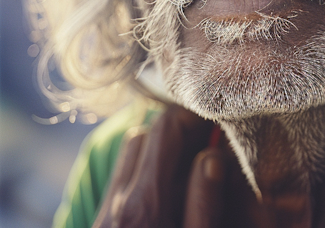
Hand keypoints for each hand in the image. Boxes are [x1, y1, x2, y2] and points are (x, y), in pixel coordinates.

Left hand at [92, 105, 223, 227]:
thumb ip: (204, 202)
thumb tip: (213, 157)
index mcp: (144, 206)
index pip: (165, 129)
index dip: (193, 114)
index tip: (218, 119)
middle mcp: (117, 203)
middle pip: (143, 134)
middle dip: (177, 130)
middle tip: (209, 141)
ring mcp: (103, 215)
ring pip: (129, 155)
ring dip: (157, 150)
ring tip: (189, 166)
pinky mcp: (100, 225)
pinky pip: (120, 180)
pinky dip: (144, 172)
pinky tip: (167, 192)